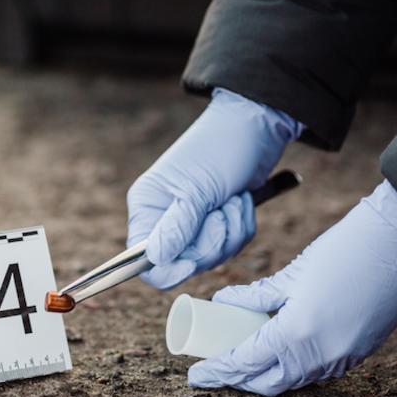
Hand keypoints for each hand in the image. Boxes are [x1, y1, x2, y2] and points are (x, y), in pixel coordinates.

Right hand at [126, 88, 301, 288]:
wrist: (256, 127)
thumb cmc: (219, 148)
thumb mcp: (197, 189)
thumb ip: (176, 227)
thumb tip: (155, 260)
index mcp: (147, 206)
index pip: (140, 259)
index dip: (164, 269)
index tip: (189, 264)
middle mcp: (164, 218)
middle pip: (181, 262)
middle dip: (210, 241)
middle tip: (220, 212)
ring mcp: (192, 223)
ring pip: (210, 257)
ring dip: (230, 230)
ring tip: (233, 199)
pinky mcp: (217, 224)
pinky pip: (230, 246)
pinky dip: (241, 226)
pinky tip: (241, 200)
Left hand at [188, 180, 396, 396]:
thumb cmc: (346, 249)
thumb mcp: (292, 273)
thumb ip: (256, 295)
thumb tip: (223, 302)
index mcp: (297, 332)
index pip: (246, 362)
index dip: (218, 371)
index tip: (196, 374)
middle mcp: (320, 354)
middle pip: (268, 383)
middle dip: (239, 380)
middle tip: (217, 368)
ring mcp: (343, 357)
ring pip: (294, 381)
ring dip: (267, 376)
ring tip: (244, 361)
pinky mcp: (359, 353)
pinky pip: (317, 372)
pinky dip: (293, 369)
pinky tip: (280, 355)